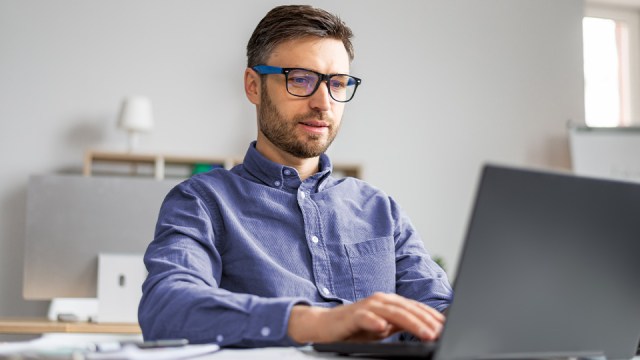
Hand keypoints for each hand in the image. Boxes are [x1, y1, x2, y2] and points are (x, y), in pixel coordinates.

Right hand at [287, 292, 444, 343]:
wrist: (326, 325)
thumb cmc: (356, 327)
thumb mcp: (383, 327)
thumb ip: (401, 324)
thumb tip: (425, 328)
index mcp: (389, 302)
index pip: (415, 307)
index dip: (431, 316)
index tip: (446, 326)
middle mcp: (380, 300)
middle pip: (407, 309)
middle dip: (425, 321)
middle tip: (439, 332)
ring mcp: (367, 306)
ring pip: (392, 313)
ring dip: (410, 322)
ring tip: (424, 333)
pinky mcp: (352, 315)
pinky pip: (365, 318)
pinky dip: (374, 322)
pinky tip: (383, 328)